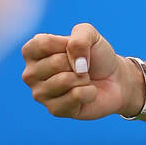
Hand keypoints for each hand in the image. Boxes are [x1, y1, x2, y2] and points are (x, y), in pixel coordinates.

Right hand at [20, 22, 136, 119]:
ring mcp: (40, 94)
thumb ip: (80, 37)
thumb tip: (75, 61)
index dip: (66, 44)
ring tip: (84, 79)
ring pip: (65, 80)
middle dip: (78, 63)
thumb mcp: (90, 34)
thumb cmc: (96, 55)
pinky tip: (87, 93)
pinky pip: (76, 96)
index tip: (74, 48)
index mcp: (32, 52)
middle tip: (82, 67)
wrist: (115, 79)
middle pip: (55, 63)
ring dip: (84, 78)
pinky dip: (90, 92)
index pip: (42, 44)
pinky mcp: (54, 110)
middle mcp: (30, 74)